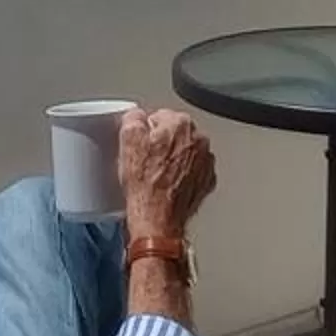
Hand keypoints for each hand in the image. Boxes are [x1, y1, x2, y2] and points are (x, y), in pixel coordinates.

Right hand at [120, 107, 216, 236]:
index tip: (140, 144)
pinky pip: (193, 170)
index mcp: (180, 124)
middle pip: (175, 133)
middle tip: (146, 161)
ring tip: (157, 175)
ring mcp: (206, 161)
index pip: (159, 116)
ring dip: (174, 158)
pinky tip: (168, 184)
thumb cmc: (146, 186)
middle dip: (162, 143)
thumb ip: (133, 118)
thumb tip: (137, 116)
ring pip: (186, 151)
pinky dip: (183, 175)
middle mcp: (199, 139)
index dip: (145, 131)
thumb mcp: (128, 141)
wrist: (158, 219)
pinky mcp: (207, 180)